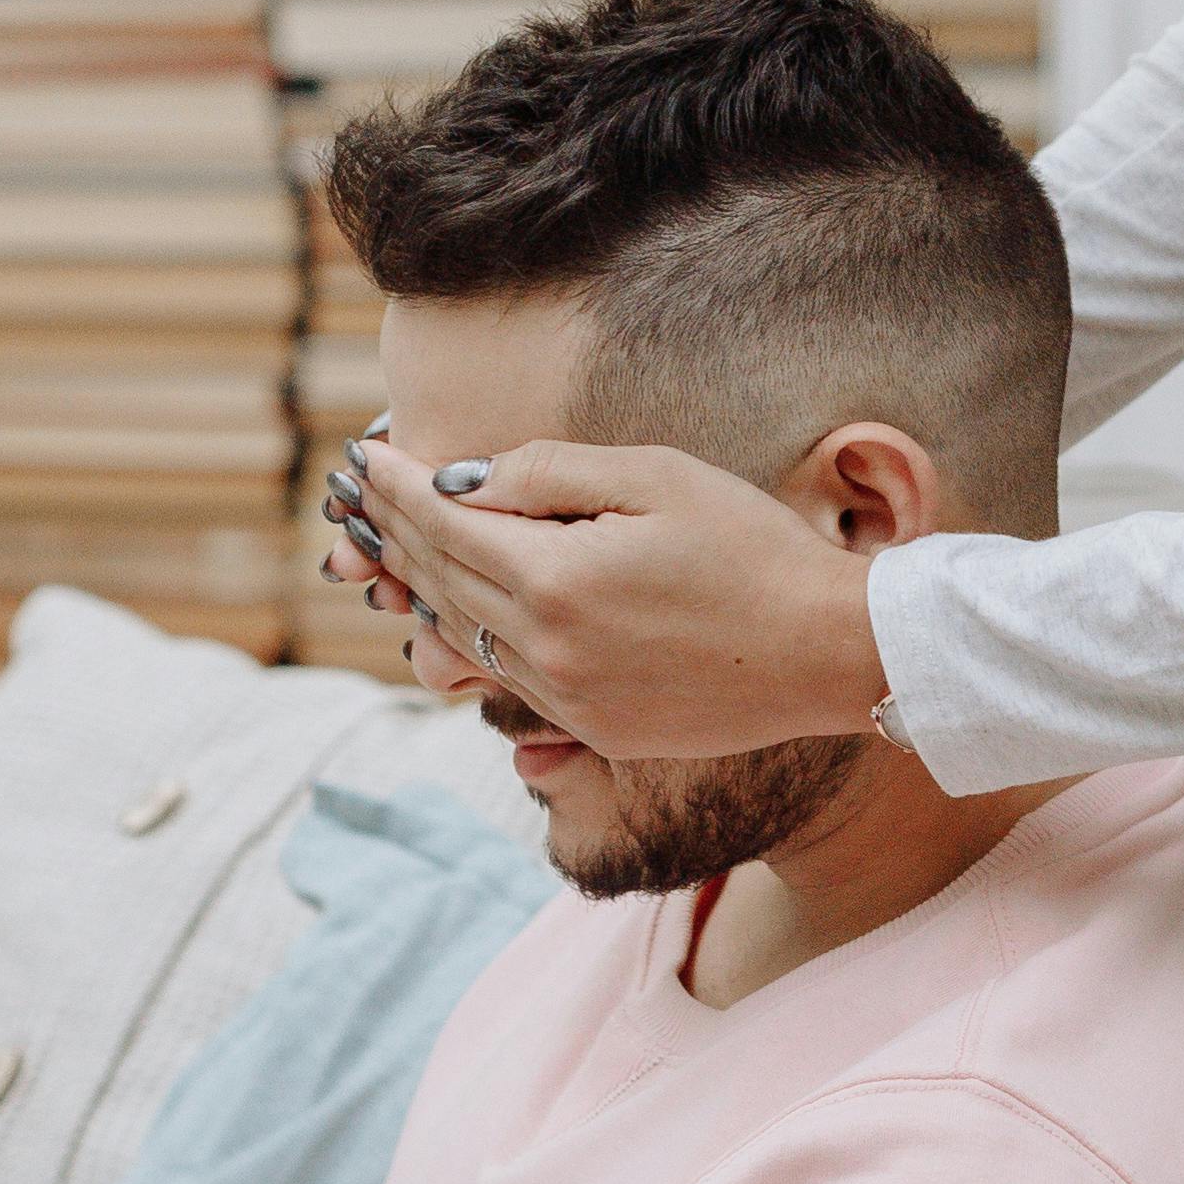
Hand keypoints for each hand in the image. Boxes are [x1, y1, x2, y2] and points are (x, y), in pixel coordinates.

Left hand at [330, 432, 890, 760]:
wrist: (826, 653)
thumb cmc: (751, 548)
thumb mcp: (655, 477)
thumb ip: (550, 474)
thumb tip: (467, 482)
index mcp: (556, 582)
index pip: (444, 526)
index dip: (397, 488)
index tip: (365, 455)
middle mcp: (547, 651)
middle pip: (440, 583)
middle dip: (393, 533)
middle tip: (358, 497)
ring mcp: (567, 700)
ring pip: (463, 636)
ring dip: (422, 587)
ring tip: (390, 548)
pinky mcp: (593, 728)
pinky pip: (506, 676)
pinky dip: (471, 635)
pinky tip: (459, 609)